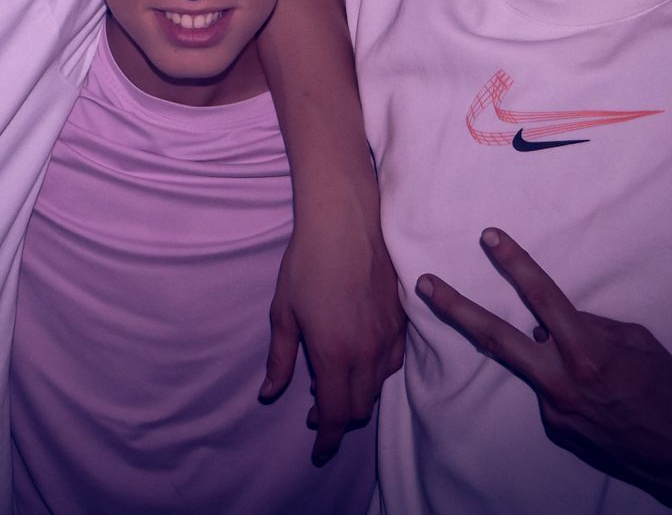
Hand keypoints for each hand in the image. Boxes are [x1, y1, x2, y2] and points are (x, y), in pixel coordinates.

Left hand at [264, 203, 403, 463]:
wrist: (346, 222)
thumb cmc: (307, 263)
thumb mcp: (283, 312)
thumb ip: (280, 358)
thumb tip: (270, 393)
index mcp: (334, 353)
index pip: (336, 414)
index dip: (328, 438)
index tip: (318, 450)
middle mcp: (366, 352)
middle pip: (360, 407)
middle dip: (340, 419)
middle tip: (317, 413)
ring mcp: (389, 336)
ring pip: (378, 386)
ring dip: (358, 396)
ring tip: (335, 385)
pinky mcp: (402, 321)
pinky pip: (393, 362)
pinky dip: (376, 374)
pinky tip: (361, 362)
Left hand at [416, 229, 671, 504]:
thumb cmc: (671, 390)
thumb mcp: (639, 342)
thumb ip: (592, 325)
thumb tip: (554, 322)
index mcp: (587, 353)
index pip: (543, 298)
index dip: (515, 264)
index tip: (489, 238)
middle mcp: (563, 381)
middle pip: (496, 338)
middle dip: (456, 309)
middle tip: (425, 285)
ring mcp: (555, 409)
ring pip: (531, 364)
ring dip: (541, 351)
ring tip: (594, 364)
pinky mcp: (557, 428)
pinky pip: (551, 389)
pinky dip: (566, 379)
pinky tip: (601, 394)